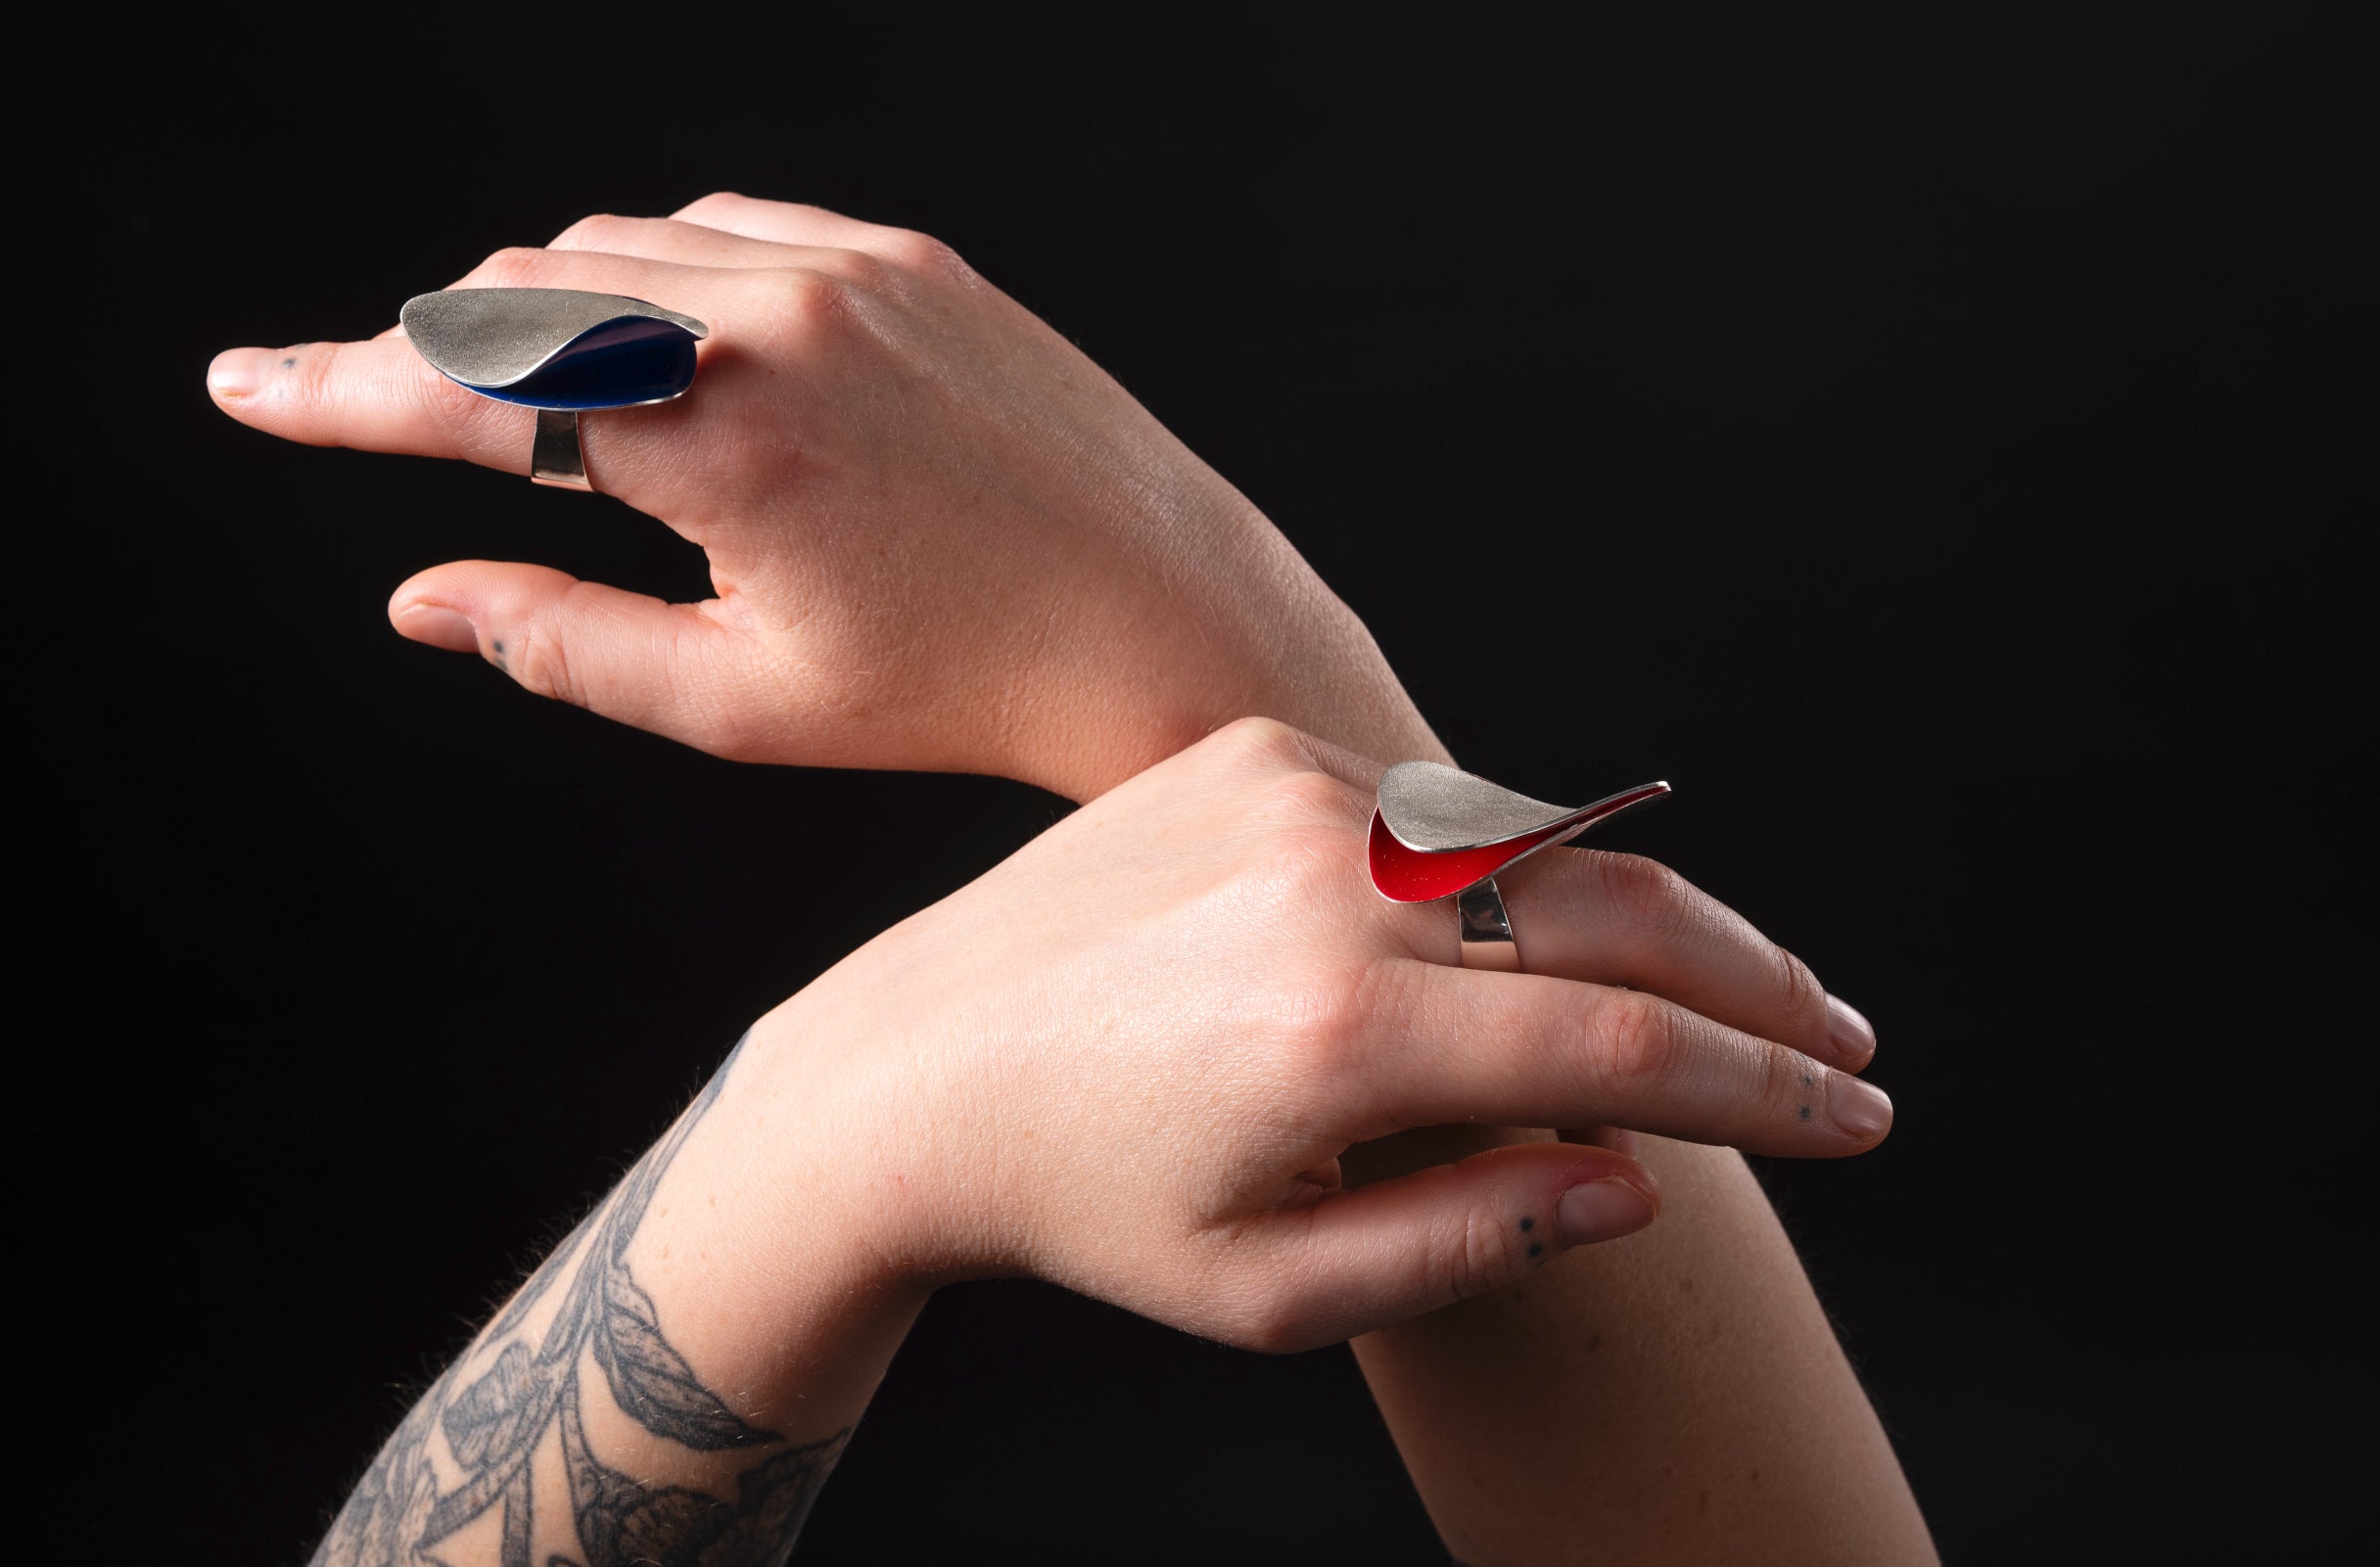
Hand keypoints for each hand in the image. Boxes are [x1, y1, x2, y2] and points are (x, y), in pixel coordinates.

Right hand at [207, 195, 1437, 799]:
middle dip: (442, 359)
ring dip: (546, 316)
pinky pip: (729, 231)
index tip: (245, 387)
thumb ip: (557, 643)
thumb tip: (419, 600)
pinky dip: (661, 281)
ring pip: (617, 250)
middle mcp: (776, 316)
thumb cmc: (960, 690)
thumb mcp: (738, 702)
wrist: (1167, 622)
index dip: (334, 392)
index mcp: (718, 438)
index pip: (469, 389)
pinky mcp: (912, 256)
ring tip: (547, 415)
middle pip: (521, 294)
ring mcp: (852, 268)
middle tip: (397, 422)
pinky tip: (671, 357)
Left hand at [691, 720, 1891, 1352]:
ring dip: (1650, 920)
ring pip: (1540, 845)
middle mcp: (1323, 883)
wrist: (909, 1067)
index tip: (1860, 1120)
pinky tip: (1558, 937)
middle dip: (1760, 983)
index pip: (1624, 1054)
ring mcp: (1290, 791)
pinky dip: (1521, 870)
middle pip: (1618, 913)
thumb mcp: (1276, 1293)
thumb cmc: (1088, 1205)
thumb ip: (1478, 1238)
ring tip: (1726, 997)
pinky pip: (1442, 810)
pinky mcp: (1255, 746)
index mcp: (1334, 1033)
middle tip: (1847, 1043)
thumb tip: (1650, 1179)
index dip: (1769, 1092)